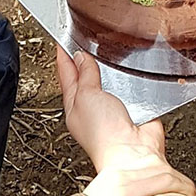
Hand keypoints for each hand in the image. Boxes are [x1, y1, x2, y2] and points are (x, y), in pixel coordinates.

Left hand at [56, 45, 164, 169]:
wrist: (133, 155)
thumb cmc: (104, 135)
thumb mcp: (86, 96)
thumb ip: (85, 75)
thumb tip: (81, 57)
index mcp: (73, 105)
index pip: (66, 75)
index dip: (63, 56)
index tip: (61, 40)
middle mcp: (92, 107)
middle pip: (85, 78)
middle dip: (84, 61)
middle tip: (80, 41)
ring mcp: (113, 109)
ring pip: (108, 83)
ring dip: (108, 70)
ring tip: (103, 52)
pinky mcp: (134, 111)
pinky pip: (130, 90)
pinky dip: (130, 81)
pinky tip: (129, 72)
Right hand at [84, 155, 195, 195]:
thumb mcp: (103, 193)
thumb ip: (121, 187)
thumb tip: (142, 190)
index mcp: (116, 172)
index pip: (151, 164)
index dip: (171, 170)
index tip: (180, 178)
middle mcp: (122, 179)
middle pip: (162, 172)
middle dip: (182, 180)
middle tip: (192, 189)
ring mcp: (128, 194)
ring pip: (165, 184)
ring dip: (185, 190)